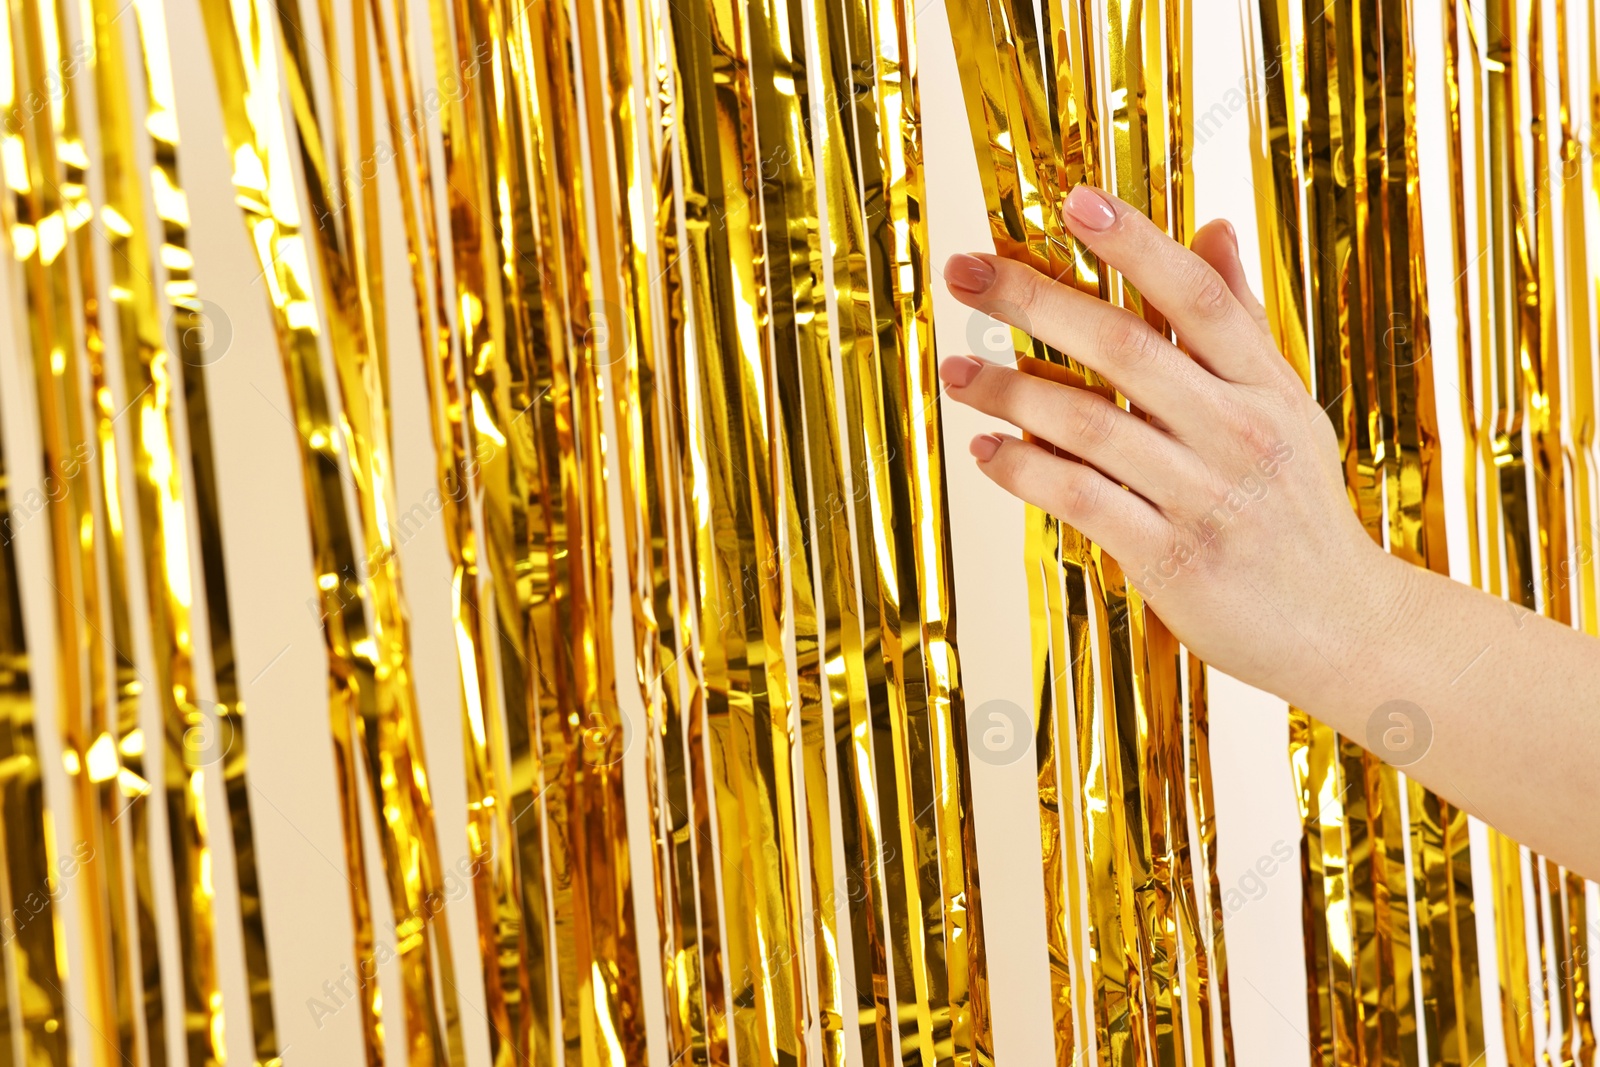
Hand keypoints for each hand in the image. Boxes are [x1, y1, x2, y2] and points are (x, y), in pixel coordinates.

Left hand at [939, 184, 1409, 705]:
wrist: (1344, 627)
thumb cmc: (1299, 510)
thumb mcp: (1289, 408)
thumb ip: (1240, 323)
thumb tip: (1212, 227)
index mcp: (1265, 386)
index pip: (1195, 297)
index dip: (1134, 243)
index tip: (1072, 200)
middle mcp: (1237, 431)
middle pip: (1124, 347)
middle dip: (1034, 301)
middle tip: (964, 271)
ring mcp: (1204, 496)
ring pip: (1089, 425)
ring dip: (1010, 391)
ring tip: (955, 371)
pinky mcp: (1171, 557)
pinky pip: (1083, 500)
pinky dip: (1026, 471)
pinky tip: (986, 451)